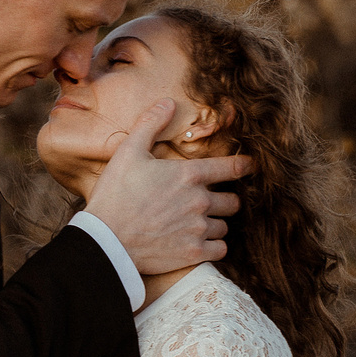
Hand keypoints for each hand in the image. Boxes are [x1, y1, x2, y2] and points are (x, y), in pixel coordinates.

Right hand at [83, 100, 253, 273]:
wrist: (106, 240)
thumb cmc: (115, 194)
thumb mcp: (128, 152)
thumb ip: (150, 124)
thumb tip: (168, 102)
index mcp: (188, 174)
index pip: (232, 168)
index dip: (245, 166)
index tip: (250, 167)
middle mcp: (200, 201)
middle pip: (233, 201)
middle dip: (224, 200)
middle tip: (209, 202)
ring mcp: (199, 229)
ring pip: (225, 226)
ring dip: (215, 224)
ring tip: (198, 224)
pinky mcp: (194, 253)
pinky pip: (220, 249)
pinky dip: (213, 246)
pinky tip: (199, 242)